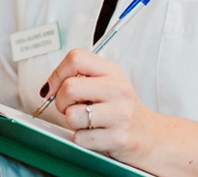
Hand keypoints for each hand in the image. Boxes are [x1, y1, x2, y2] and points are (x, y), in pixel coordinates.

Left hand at [43, 49, 160, 165]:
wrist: (149, 135)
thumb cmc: (120, 109)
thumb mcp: (107, 83)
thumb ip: (80, 77)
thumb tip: (48, 88)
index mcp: (112, 71)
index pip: (76, 58)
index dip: (57, 74)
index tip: (53, 88)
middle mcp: (118, 89)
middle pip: (69, 88)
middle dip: (61, 102)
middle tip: (70, 108)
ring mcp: (120, 114)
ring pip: (72, 116)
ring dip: (73, 122)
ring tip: (87, 122)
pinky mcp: (118, 137)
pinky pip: (80, 138)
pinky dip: (82, 139)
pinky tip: (96, 135)